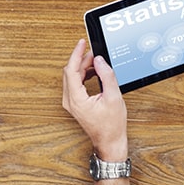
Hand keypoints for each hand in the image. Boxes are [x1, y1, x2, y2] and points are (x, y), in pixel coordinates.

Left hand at [61, 39, 127, 160]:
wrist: (109, 141)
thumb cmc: (112, 125)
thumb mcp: (114, 98)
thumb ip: (107, 76)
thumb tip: (100, 61)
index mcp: (76, 99)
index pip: (71, 70)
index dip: (77, 54)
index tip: (81, 43)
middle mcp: (69, 101)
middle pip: (70, 72)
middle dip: (81, 59)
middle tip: (95, 52)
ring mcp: (71, 103)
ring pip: (72, 77)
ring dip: (83, 67)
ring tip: (97, 62)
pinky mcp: (75, 103)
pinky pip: (75, 84)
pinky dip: (83, 75)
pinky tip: (94, 72)